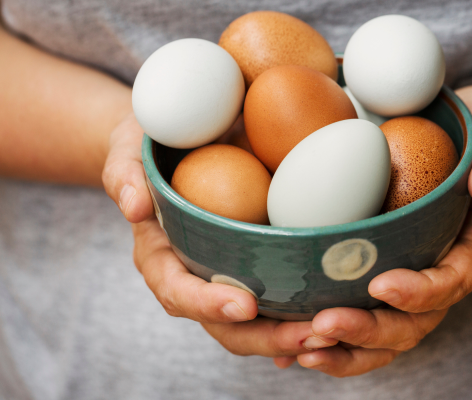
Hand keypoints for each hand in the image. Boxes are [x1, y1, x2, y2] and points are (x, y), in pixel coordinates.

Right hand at [102, 114, 325, 357]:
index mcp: (160, 256)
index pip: (177, 290)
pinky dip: (297, 322)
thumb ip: (125, 172)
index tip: (244, 305)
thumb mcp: (129, 150)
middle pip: (222, 323)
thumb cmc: (153, 149)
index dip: (207, 304)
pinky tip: (329, 334)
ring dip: (289, 337)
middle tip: (307, 337)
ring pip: (253, 325)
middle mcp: (193, 276)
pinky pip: (274, 304)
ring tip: (329, 338)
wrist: (177, 149)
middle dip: (263, 337)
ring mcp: (224, 277)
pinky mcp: (252, 269)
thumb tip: (133, 206)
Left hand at [282, 85, 471, 376]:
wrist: (459, 139)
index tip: (380, 286)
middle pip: (413, 322)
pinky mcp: (383, 277)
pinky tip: (294, 347)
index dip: (419, 292)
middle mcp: (442, 275)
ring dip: (346, 347)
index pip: (452, 282)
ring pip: (385, 333)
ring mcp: (411, 280)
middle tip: (324, 325)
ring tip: (304, 349)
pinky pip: (362, 317)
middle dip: (369, 330)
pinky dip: (333, 340)